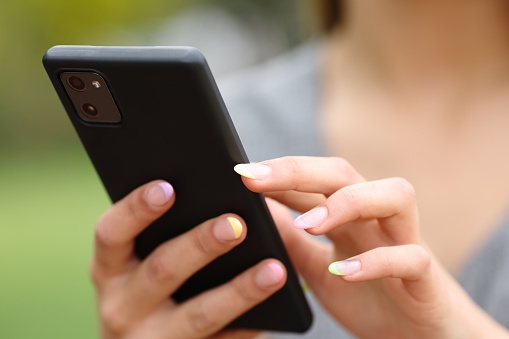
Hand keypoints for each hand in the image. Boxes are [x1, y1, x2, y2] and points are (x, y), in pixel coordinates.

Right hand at [90, 180, 285, 338]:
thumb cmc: (146, 290)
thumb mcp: (137, 262)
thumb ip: (163, 232)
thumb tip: (222, 200)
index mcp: (110, 268)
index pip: (111, 233)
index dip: (136, 209)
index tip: (167, 186)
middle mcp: (121, 305)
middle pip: (161, 270)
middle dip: (200, 245)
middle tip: (236, 223)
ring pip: (199, 314)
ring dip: (239, 291)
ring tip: (274, 269)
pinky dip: (249, 325)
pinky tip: (276, 309)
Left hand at [235, 157, 507, 338]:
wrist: (416, 334)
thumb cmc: (367, 296)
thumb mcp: (315, 268)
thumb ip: (290, 240)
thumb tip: (255, 212)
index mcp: (348, 215)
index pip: (311, 181)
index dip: (277, 173)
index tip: (239, 172)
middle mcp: (375, 218)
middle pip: (345, 174)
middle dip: (299, 171)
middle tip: (255, 178)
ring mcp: (403, 241)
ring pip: (393, 196)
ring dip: (346, 204)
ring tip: (306, 224)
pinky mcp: (423, 274)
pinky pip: (409, 257)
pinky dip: (375, 262)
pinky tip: (342, 271)